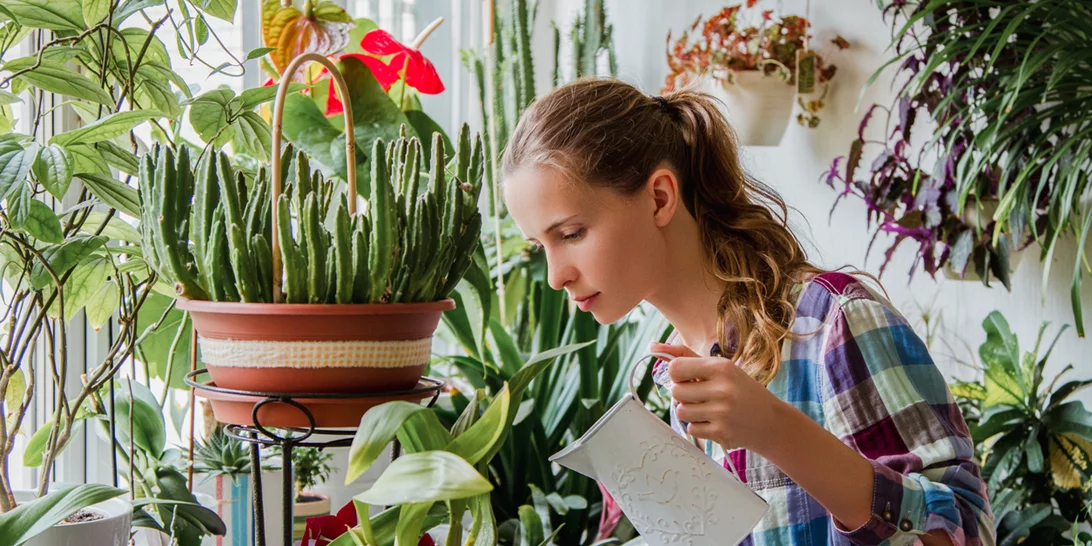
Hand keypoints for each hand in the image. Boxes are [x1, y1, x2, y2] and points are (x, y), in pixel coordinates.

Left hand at [650, 342, 785, 453]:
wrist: (771, 421)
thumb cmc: (741, 390)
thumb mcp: (720, 368)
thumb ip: (686, 356)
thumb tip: (653, 346)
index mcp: (721, 367)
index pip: (675, 368)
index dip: (677, 374)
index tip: (688, 378)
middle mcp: (722, 389)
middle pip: (675, 392)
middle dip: (683, 395)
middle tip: (700, 395)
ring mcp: (722, 413)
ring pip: (681, 412)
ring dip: (690, 411)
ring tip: (708, 409)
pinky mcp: (722, 433)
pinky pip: (691, 429)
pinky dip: (699, 427)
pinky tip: (715, 422)